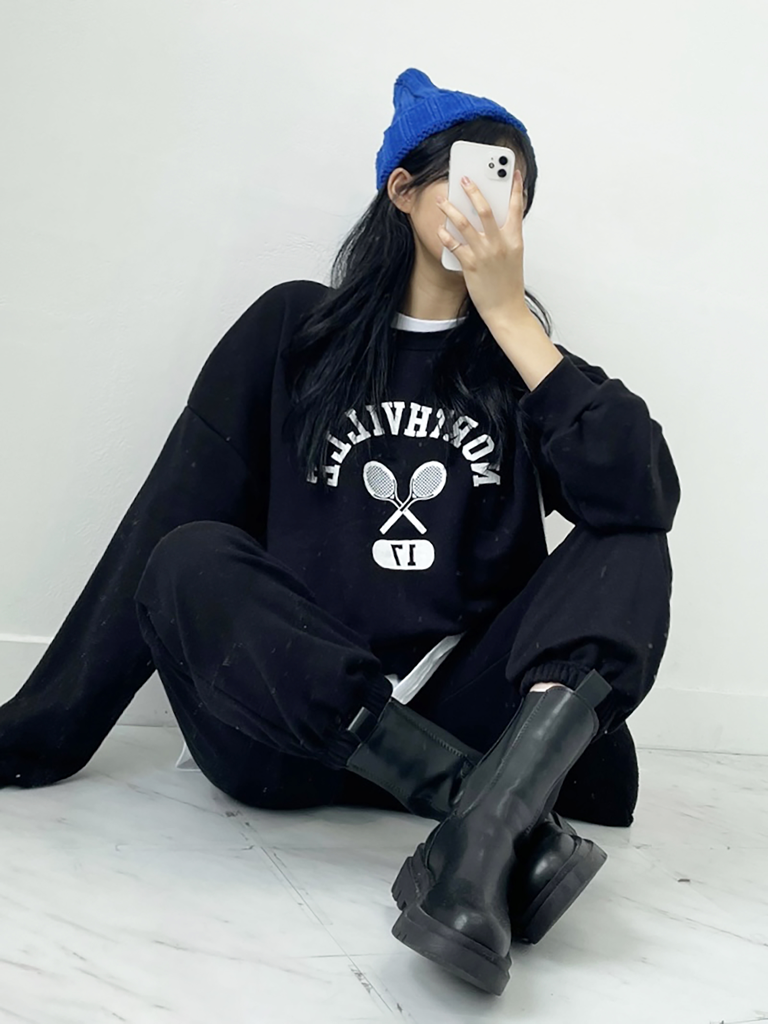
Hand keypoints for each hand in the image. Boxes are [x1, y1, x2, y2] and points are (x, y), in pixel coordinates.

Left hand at [436, 169, 527, 327]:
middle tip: (463, 179)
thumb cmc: (508, 284)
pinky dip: (445, 235)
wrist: (506, 310)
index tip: (512, 173)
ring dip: (451, 209)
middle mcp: (500, 243)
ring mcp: (485, 254)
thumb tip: (489, 220)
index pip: (516, 207)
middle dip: (473, 191)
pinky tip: (440, 229)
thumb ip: (504, 237)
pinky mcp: (471, 265)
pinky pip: (454, 245)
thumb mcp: (513, 257)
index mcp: (515, 239)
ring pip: (464, 223)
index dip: (515, 188)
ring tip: (442, 201)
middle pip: (485, 209)